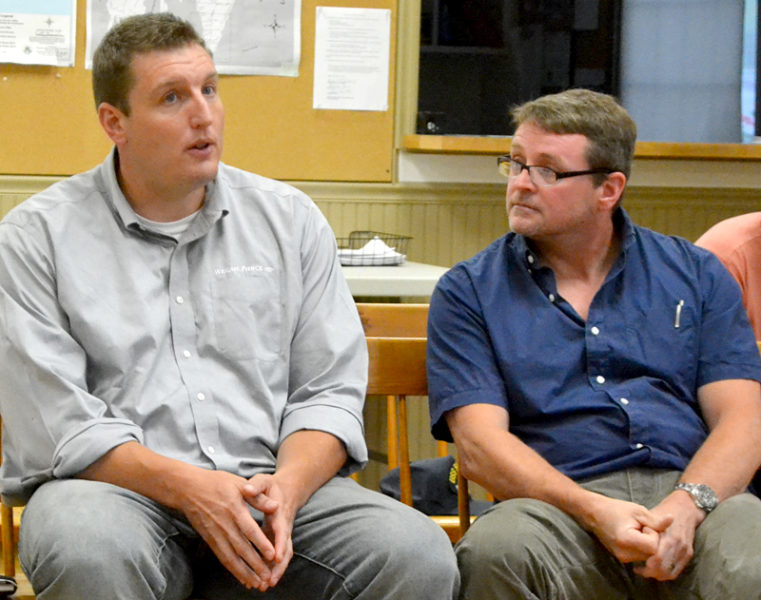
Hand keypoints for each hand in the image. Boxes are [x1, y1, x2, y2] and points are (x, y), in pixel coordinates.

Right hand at [176, 469, 278, 590]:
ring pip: (231, 557)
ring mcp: (216, 534)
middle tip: (268, 578)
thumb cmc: (217, 483)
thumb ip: (258, 497)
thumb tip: (275, 506)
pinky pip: (222, 557)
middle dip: (255, 565)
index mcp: (234, 509)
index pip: (249, 530)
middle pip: (242, 548)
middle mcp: (225, 524)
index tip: (272, 555)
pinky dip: (233, 570)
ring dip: (244, 572)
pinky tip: (242, 578)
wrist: (188, 489)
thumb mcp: (239, 483)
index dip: (261, 543)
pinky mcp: (210, 540)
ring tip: (257, 584)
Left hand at [242, 474, 296, 588]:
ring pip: (283, 556)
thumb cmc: (271, 486)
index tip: (276, 557)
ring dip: (276, 571)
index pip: (281, 530)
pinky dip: (271, 569)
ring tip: (265, 586)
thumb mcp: (264, 480)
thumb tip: (247, 489)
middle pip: (286, 549)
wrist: (287, 489)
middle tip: (270, 581)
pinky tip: (261, 580)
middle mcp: (284, 527)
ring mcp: (282, 536)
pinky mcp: (277, 540)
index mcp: (279, 513)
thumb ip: (256, 485)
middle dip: (279, 566)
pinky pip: (276, 557)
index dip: (279, 544)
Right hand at [585, 495, 672, 563]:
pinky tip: (635, 536)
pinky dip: (642, 547)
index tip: (646, 525)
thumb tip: (672, 520)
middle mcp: (624, 554)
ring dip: (648, 545)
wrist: (594, 513)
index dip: (654, 534)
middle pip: (652, 554)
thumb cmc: (615, 509)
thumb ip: (655, 520)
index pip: (653, 546)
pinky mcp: (622, 559)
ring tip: (638, 531)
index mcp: (627, 540)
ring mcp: (622, 558)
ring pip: (647, 557)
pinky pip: (640, 556)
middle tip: (643, 527)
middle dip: (653, 541)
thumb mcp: (637, 511)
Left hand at [633, 491, 703, 580]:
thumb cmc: (664, 511)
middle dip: (650, 573)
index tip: (636, 565)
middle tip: (639, 570)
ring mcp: (685, 551)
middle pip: (663, 569)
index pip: (657, 559)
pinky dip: (666, 573)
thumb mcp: (651, 516)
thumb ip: (645, 531)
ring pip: (670, 573)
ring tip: (646, 570)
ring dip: (657, 575)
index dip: (646, 566)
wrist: (686, 507)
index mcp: (669, 537)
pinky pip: (677, 571)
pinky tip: (657, 570)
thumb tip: (634, 543)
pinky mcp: (688, 554)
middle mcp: (679, 546)